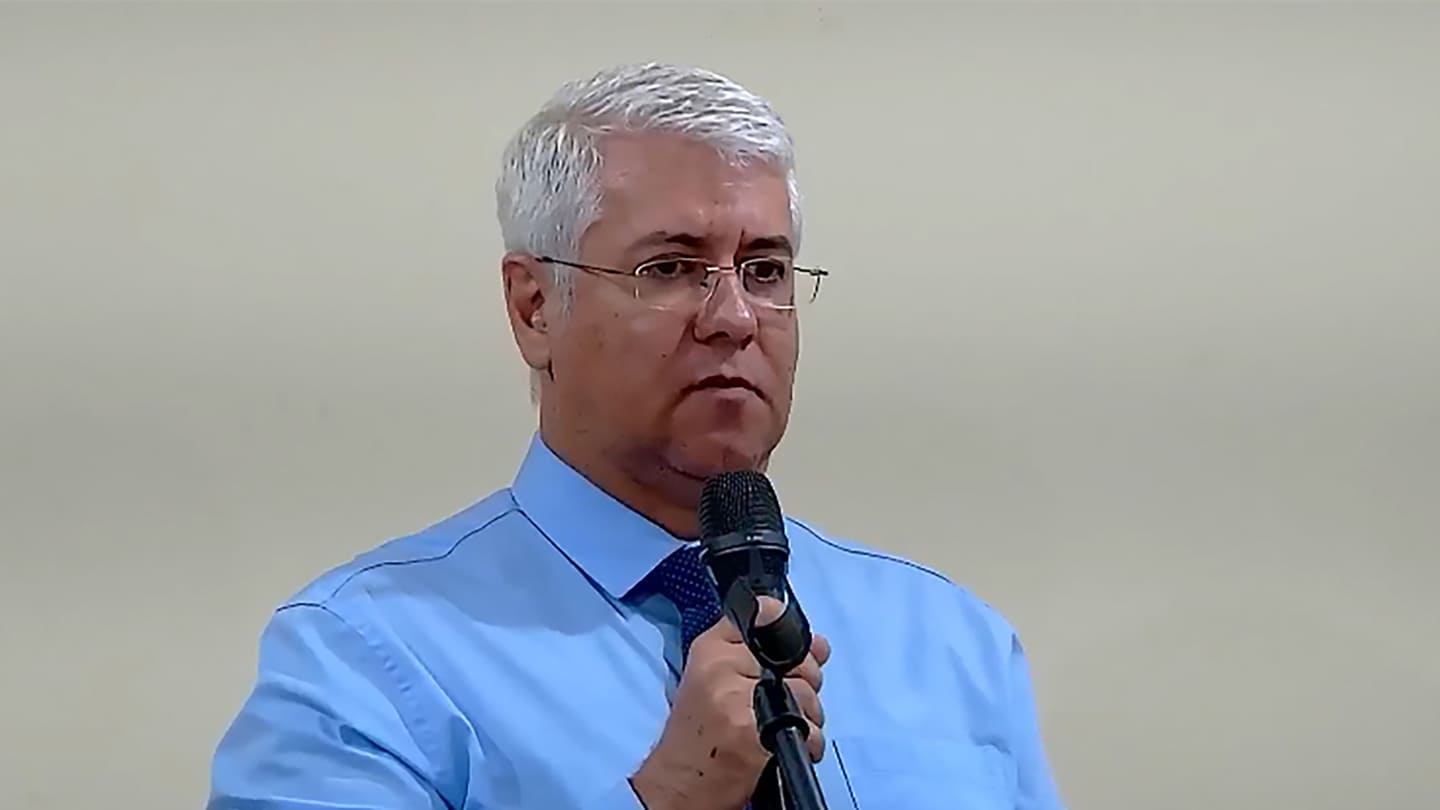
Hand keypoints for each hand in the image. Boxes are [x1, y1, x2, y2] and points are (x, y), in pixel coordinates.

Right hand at [630, 596, 830, 809]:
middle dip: (806, 680)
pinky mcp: (754, 733)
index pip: (765, 615)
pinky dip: (809, 741)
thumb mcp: (710, 679)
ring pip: (805, 693)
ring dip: (808, 715)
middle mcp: (722, 667)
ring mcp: (738, 699)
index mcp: (709, 650)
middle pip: (794, 656)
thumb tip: (819, 644)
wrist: (679, 784)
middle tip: (787, 700)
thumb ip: (753, 654)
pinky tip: (787, 745)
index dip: (792, 633)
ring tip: (783, 727)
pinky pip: (806, 727)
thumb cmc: (697, 735)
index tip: (798, 651)